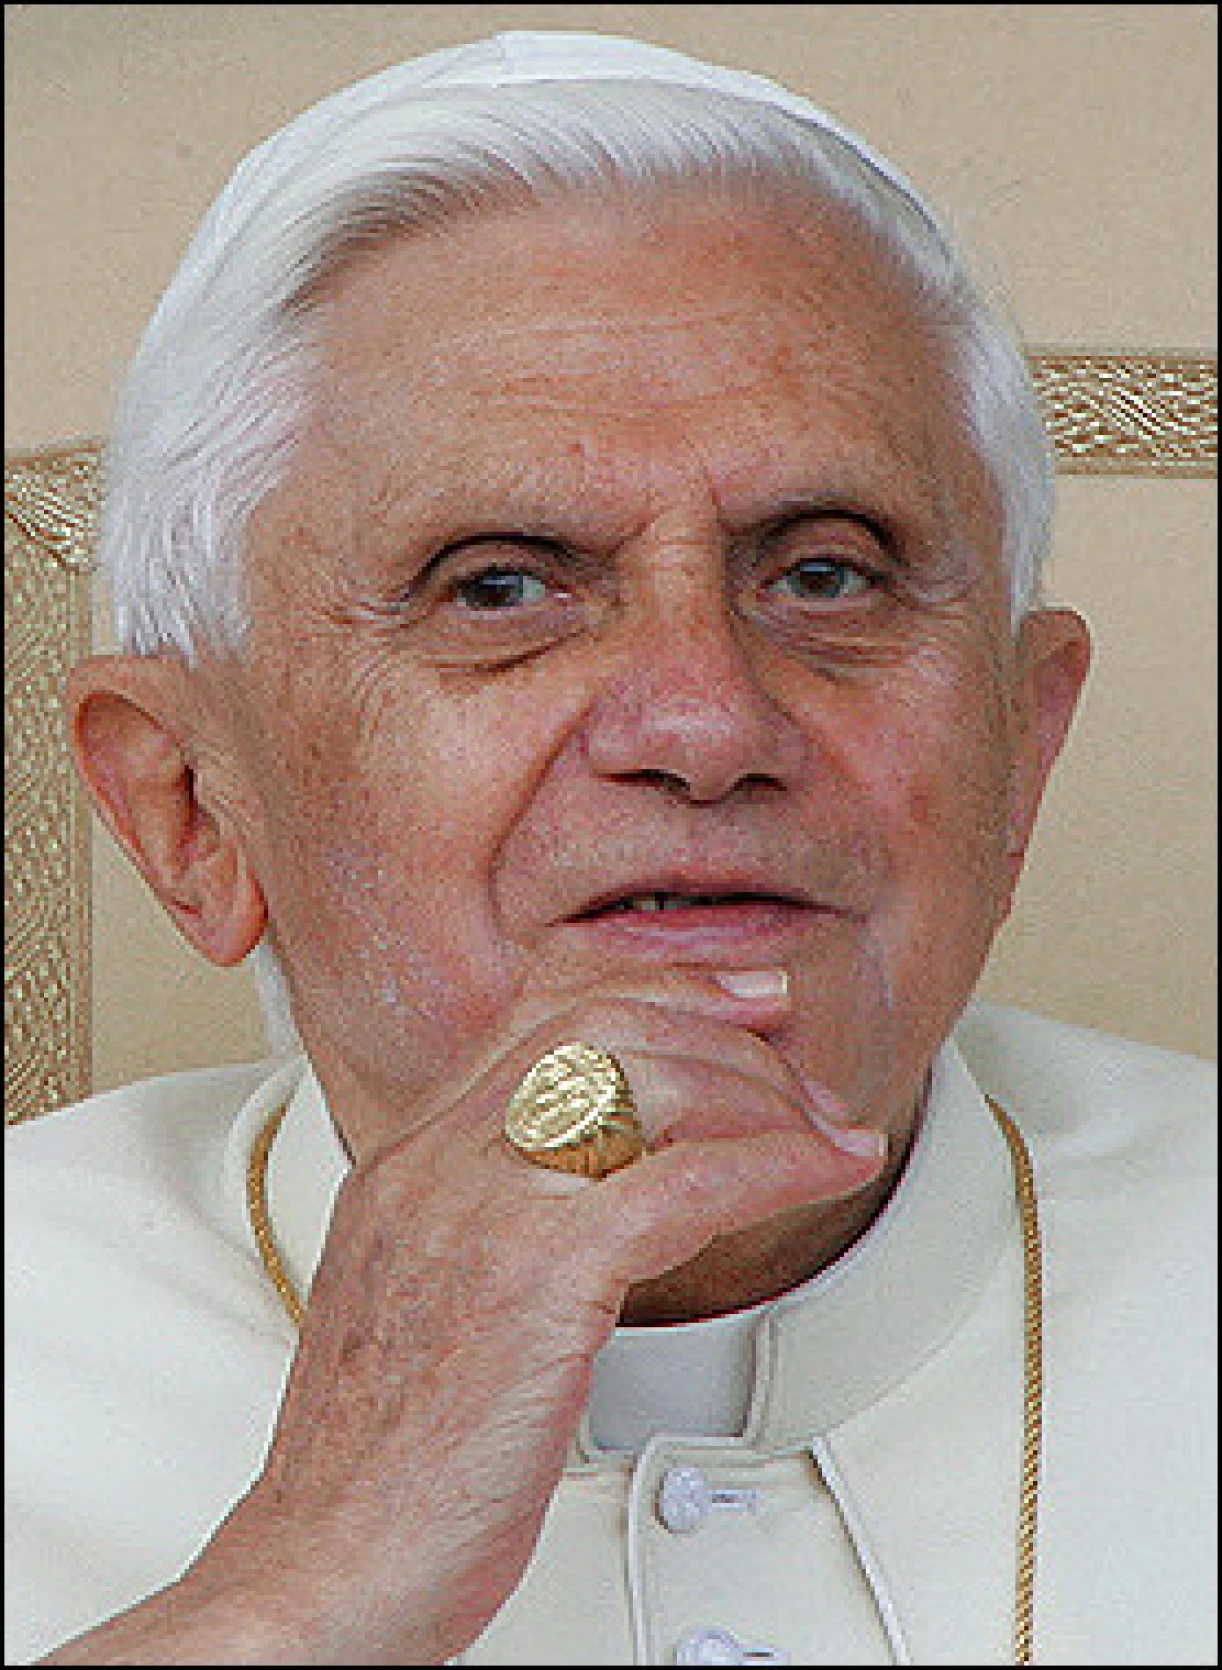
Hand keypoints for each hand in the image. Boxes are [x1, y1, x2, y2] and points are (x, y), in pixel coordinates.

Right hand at [44, 968, 886, 1664]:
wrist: (326, 1565)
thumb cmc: (378, 1460)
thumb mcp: (412, 1299)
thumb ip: (480, 1219)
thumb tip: (590, 1190)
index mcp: (405, 1161)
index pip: (539, 1016)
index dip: (653, 991)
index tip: (730, 1003)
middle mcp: (437, 1162)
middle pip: (602, 1027)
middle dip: (724, 1032)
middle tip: (798, 1070)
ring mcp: (481, 1208)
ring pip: (649, 1083)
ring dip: (764, 1099)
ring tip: (826, 1133)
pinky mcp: (538, 1275)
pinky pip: (685, 1180)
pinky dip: (773, 1164)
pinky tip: (819, 1172)